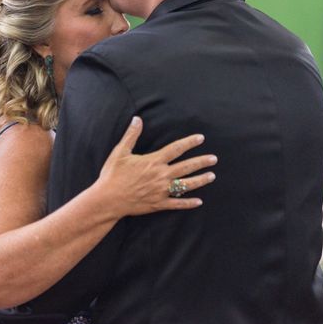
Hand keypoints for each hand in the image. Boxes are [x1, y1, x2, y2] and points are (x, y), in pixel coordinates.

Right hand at [96, 116, 216, 217]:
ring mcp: (161, 191)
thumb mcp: (120, 152)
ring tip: (212, 176)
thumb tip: (137, 119)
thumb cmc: (112, 175)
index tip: (200, 138)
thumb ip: (131, 135)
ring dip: (200, 180)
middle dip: (201, 162)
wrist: (108, 199)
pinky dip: (188, 203)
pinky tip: (199, 201)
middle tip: (214, 159)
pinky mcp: (158, 203)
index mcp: (153, 161)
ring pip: (186, 185)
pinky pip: (177, 204)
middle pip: (186, 166)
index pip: (176, 149)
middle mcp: (161, 175)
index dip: (189, 143)